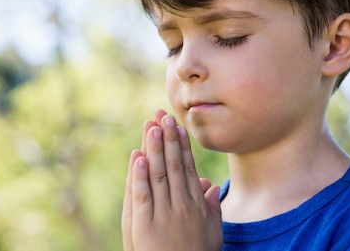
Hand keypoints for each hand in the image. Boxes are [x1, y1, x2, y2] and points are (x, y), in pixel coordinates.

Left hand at [122, 111, 222, 250]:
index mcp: (196, 206)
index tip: (177, 125)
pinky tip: (137, 157)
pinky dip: (138, 176)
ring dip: (153, 149)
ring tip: (150, 126)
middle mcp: (181, 207)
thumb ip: (212, 208)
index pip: (187, 168)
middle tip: (162, 115)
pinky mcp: (144, 227)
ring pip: (157, 176)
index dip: (181, 145)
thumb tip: (211, 185)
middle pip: (172, 165)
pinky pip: (141, 197)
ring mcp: (162, 216)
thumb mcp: (213, 234)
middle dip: (167, 138)